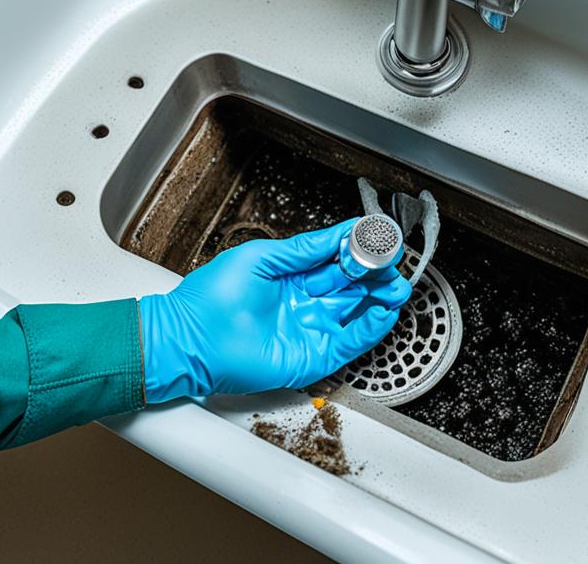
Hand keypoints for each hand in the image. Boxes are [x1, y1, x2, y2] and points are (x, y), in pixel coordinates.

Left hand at [138, 219, 411, 403]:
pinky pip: (350, 341)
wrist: (191, 338)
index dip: (358, 251)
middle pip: (352, 287)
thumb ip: (304, 248)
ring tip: (396, 284)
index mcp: (292, 277)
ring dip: (380, 299)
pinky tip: (383, 310)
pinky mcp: (313, 355)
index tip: (377, 238)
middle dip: (375, 274)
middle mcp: (305, 303)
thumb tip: (338, 233)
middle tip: (391, 262)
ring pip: (357, 313)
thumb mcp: (262, 257)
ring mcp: (311, 329)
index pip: (335, 261)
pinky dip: (370, 326)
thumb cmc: (212, 297)